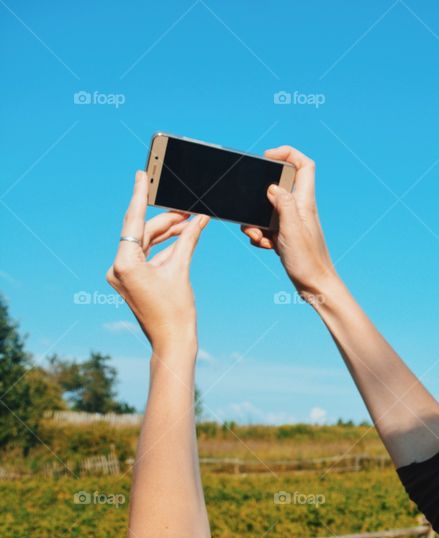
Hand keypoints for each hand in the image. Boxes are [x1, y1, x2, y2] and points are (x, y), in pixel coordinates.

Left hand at [106, 171, 208, 351]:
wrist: (172, 341)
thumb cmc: (177, 311)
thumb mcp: (181, 270)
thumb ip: (188, 239)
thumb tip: (199, 219)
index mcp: (125, 264)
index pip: (133, 221)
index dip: (139, 196)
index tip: (142, 175)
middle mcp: (117, 268)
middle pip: (141, 232)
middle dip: (166, 220)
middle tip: (188, 209)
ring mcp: (122, 275)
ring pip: (145, 243)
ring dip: (167, 233)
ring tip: (190, 222)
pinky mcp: (130, 280)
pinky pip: (146, 255)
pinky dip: (163, 247)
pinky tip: (181, 237)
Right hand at [241, 146, 335, 293]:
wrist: (316, 287)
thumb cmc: (309, 261)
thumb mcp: (292, 230)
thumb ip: (283, 204)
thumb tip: (273, 186)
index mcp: (305, 203)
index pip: (304, 165)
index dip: (287, 153)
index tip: (267, 157)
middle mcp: (299, 209)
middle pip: (278, 186)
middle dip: (259, 194)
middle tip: (253, 207)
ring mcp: (292, 222)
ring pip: (267, 209)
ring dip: (255, 220)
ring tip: (259, 236)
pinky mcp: (285, 236)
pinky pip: (266, 227)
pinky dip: (260, 234)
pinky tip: (264, 245)